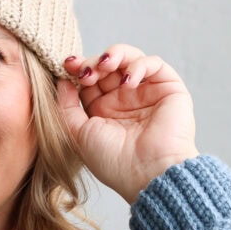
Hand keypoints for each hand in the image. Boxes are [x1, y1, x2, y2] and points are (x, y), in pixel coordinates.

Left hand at [59, 46, 197, 203]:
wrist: (147, 174)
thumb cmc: (113, 161)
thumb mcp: (77, 133)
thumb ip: (65, 106)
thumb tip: (62, 80)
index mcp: (104, 111)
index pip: (89, 79)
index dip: (78, 69)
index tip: (68, 66)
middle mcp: (125, 99)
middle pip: (107, 65)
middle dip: (93, 62)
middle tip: (86, 71)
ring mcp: (146, 92)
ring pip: (129, 58)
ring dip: (114, 55)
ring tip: (105, 65)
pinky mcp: (169, 88)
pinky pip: (154, 64)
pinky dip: (138, 65)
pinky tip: (127, 82)